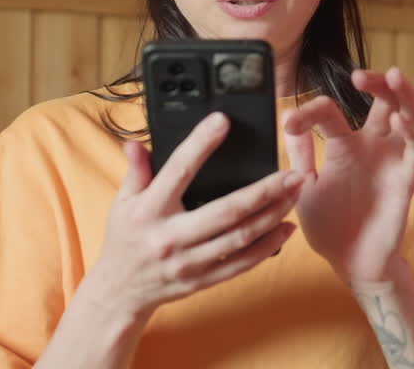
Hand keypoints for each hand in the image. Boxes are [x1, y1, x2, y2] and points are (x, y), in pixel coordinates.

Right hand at [79, 113, 302, 323]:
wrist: (118, 292)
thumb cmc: (124, 239)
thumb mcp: (122, 202)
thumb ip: (136, 170)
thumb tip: (135, 141)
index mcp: (149, 210)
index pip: (178, 170)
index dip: (200, 144)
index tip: (222, 121)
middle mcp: (170, 237)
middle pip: (226, 211)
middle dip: (265, 191)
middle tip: (292, 173)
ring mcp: (188, 263)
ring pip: (240, 238)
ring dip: (273, 215)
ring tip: (295, 194)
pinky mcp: (201, 280)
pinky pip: (241, 264)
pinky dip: (267, 246)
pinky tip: (286, 228)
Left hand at [282, 67, 413, 283]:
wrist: (351, 263)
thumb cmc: (330, 227)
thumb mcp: (305, 188)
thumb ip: (300, 156)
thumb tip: (285, 121)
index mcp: (344, 147)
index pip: (330, 113)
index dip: (309, 112)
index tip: (290, 122)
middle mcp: (371, 147)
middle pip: (384, 101)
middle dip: (377, 81)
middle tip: (360, 74)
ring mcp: (391, 161)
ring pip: (408, 115)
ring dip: (403, 94)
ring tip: (393, 76)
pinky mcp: (406, 180)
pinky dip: (411, 132)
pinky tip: (399, 121)